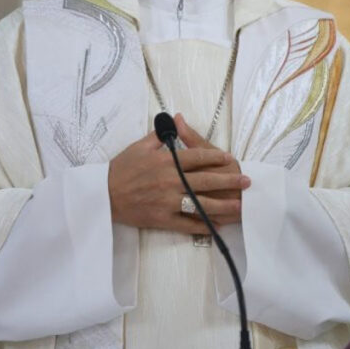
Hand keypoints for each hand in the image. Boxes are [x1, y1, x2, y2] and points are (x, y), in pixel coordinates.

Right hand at [107, 128, 249, 233]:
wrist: (103, 195)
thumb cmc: (121, 169)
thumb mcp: (139, 147)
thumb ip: (160, 136)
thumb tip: (174, 122)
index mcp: (166, 161)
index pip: (197, 157)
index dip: (215, 157)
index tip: (229, 158)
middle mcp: (170, 181)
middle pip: (205, 180)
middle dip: (228, 181)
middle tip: (246, 182)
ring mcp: (168, 201)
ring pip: (201, 204)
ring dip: (223, 205)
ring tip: (239, 206)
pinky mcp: (163, 219)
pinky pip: (187, 224)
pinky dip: (203, 226)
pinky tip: (217, 226)